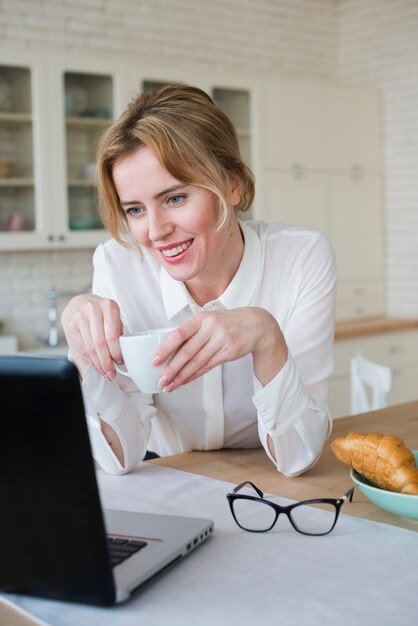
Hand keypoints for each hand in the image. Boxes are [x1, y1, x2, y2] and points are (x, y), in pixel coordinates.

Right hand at [61, 294, 123, 379]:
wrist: (80, 302)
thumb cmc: (100, 312)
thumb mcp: (113, 316)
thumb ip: (118, 332)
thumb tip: (121, 357)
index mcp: (109, 306)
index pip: (112, 334)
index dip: (116, 352)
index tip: (120, 362)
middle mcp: (93, 309)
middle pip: (100, 343)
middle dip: (106, 362)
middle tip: (111, 373)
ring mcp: (79, 316)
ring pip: (89, 347)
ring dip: (98, 363)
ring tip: (104, 372)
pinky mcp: (70, 325)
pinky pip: (81, 347)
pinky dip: (89, 359)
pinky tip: (95, 364)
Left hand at [153, 307, 287, 391]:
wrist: (256, 325)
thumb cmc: (226, 323)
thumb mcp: (209, 320)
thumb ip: (192, 332)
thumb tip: (169, 349)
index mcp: (201, 318)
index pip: (179, 334)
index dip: (165, 348)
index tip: (155, 360)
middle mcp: (211, 328)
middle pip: (187, 352)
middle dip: (172, 369)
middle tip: (161, 380)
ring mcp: (221, 341)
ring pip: (197, 362)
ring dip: (182, 376)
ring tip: (170, 385)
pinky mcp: (229, 352)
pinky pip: (208, 366)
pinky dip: (194, 375)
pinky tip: (185, 381)